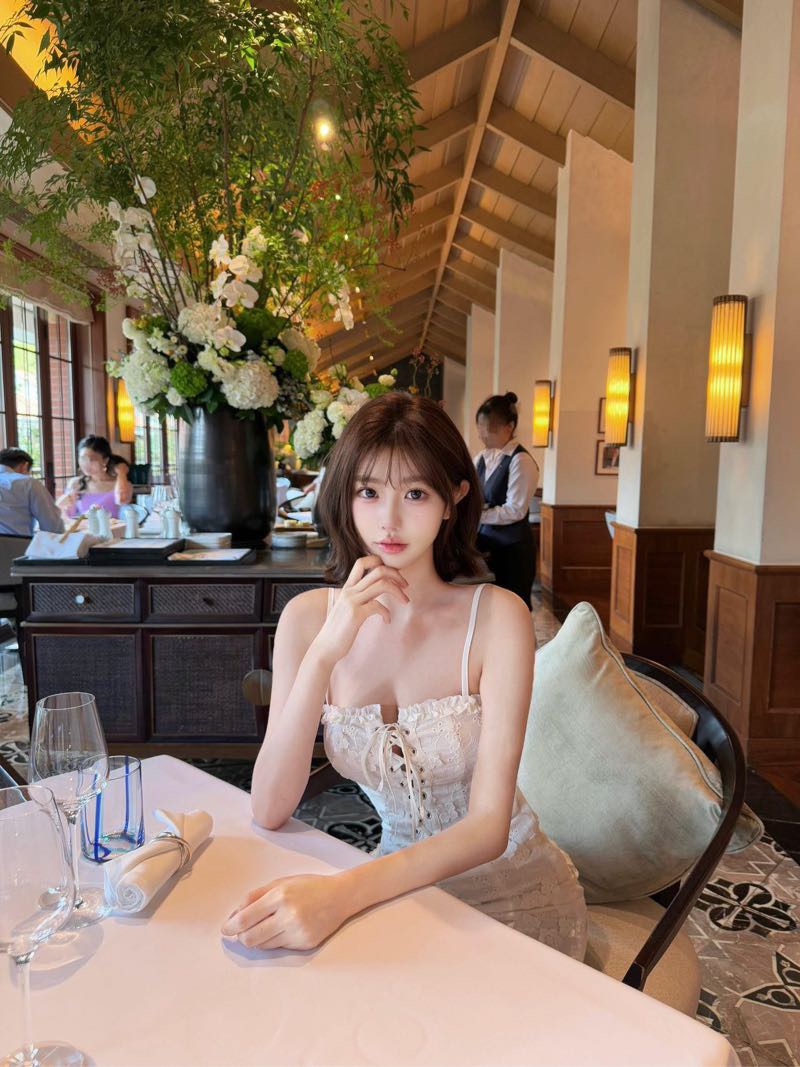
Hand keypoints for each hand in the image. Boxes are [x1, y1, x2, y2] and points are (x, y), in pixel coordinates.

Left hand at [221, 873, 349, 950]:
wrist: (339, 896)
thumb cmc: (307, 886)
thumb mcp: (280, 883)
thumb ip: (254, 897)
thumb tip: (233, 916)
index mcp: (280, 896)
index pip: (246, 919)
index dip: (231, 926)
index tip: (225, 929)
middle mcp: (288, 916)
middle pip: (250, 938)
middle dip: (240, 937)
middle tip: (239, 932)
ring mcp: (297, 933)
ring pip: (263, 946)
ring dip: (256, 939)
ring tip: (262, 928)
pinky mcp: (304, 944)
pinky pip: (279, 947)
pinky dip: (273, 940)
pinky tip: (281, 929)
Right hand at [311, 554, 408, 666]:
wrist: (325, 647)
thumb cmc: (339, 630)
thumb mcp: (346, 608)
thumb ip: (357, 598)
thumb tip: (373, 594)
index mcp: (347, 587)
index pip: (362, 562)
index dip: (381, 563)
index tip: (393, 576)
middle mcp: (349, 591)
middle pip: (378, 570)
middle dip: (396, 574)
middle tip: (405, 586)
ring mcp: (352, 602)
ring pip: (381, 584)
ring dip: (398, 591)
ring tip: (405, 601)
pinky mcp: (355, 615)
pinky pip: (378, 606)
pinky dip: (387, 613)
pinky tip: (387, 620)